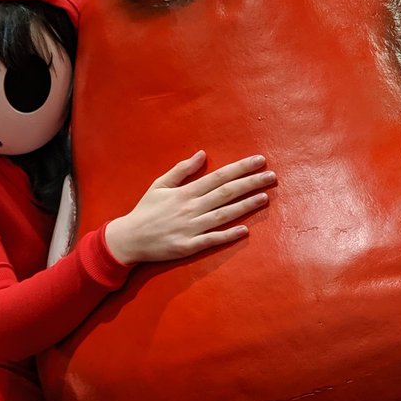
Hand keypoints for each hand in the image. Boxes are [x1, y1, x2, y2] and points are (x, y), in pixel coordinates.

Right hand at [104, 151, 274, 265]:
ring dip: (246, 206)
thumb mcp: (159, 184)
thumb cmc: (145, 211)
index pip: (219, 176)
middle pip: (227, 193)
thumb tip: (202, 155)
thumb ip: (182, 170)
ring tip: (265, 197)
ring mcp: (191, 228)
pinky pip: (212, 239)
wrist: (129, 239)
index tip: (260, 161)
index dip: (241, 168)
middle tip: (271, 176)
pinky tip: (244, 230)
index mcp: (186, 192)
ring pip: (224, 214)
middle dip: (251, 183)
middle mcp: (192, 208)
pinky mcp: (189, 246)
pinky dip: (228, 235)